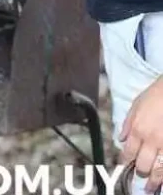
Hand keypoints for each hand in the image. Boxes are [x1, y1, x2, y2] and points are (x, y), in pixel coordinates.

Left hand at [120, 76, 162, 192]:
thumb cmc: (157, 95)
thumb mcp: (136, 105)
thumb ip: (127, 123)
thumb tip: (121, 138)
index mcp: (138, 130)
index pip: (128, 152)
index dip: (124, 162)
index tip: (123, 167)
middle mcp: (152, 140)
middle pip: (143, 164)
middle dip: (140, 173)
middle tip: (140, 177)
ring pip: (160, 169)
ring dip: (155, 181)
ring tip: (152, 188)